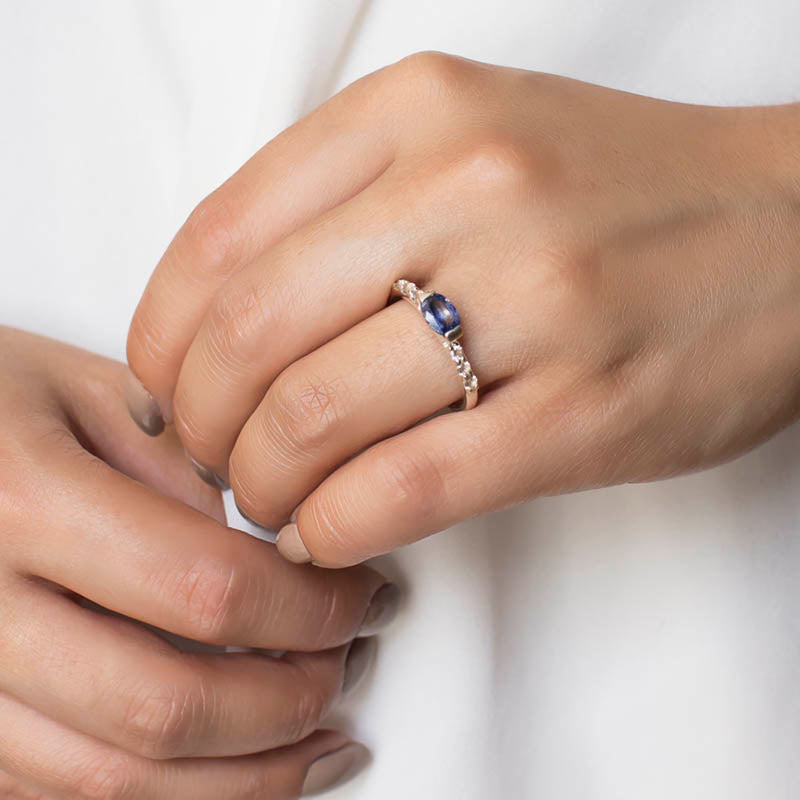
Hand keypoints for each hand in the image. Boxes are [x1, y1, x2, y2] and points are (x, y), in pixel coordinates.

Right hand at [0, 328, 394, 796]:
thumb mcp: (89, 393)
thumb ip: (190, 469)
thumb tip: (285, 557)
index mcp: (20, 502)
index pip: (205, 587)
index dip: (310, 610)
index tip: (361, 600)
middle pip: (167, 708)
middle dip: (289, 703)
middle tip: (347, 666)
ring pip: (113, 783)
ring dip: (243, 779)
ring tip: (316, 742)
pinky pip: (63, 796)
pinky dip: (168, 795)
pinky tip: (229, 773)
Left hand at [126, 51, 799, 567]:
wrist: (789, 229)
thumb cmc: (614, 195)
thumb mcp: (467, 143)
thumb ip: (340, 210)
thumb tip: (219, 330)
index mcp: (417, 114)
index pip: (219, 239)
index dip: (164, 339)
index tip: (169, 391)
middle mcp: (467, 189)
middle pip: (248, 336)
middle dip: (200, 425)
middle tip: (214, 460)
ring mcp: (533, 301)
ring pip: (314, 419)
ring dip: (262, 485)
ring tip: (272, 501)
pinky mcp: (584, 410)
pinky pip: (406, 488)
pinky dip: (336, 528)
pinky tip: (328, 534)